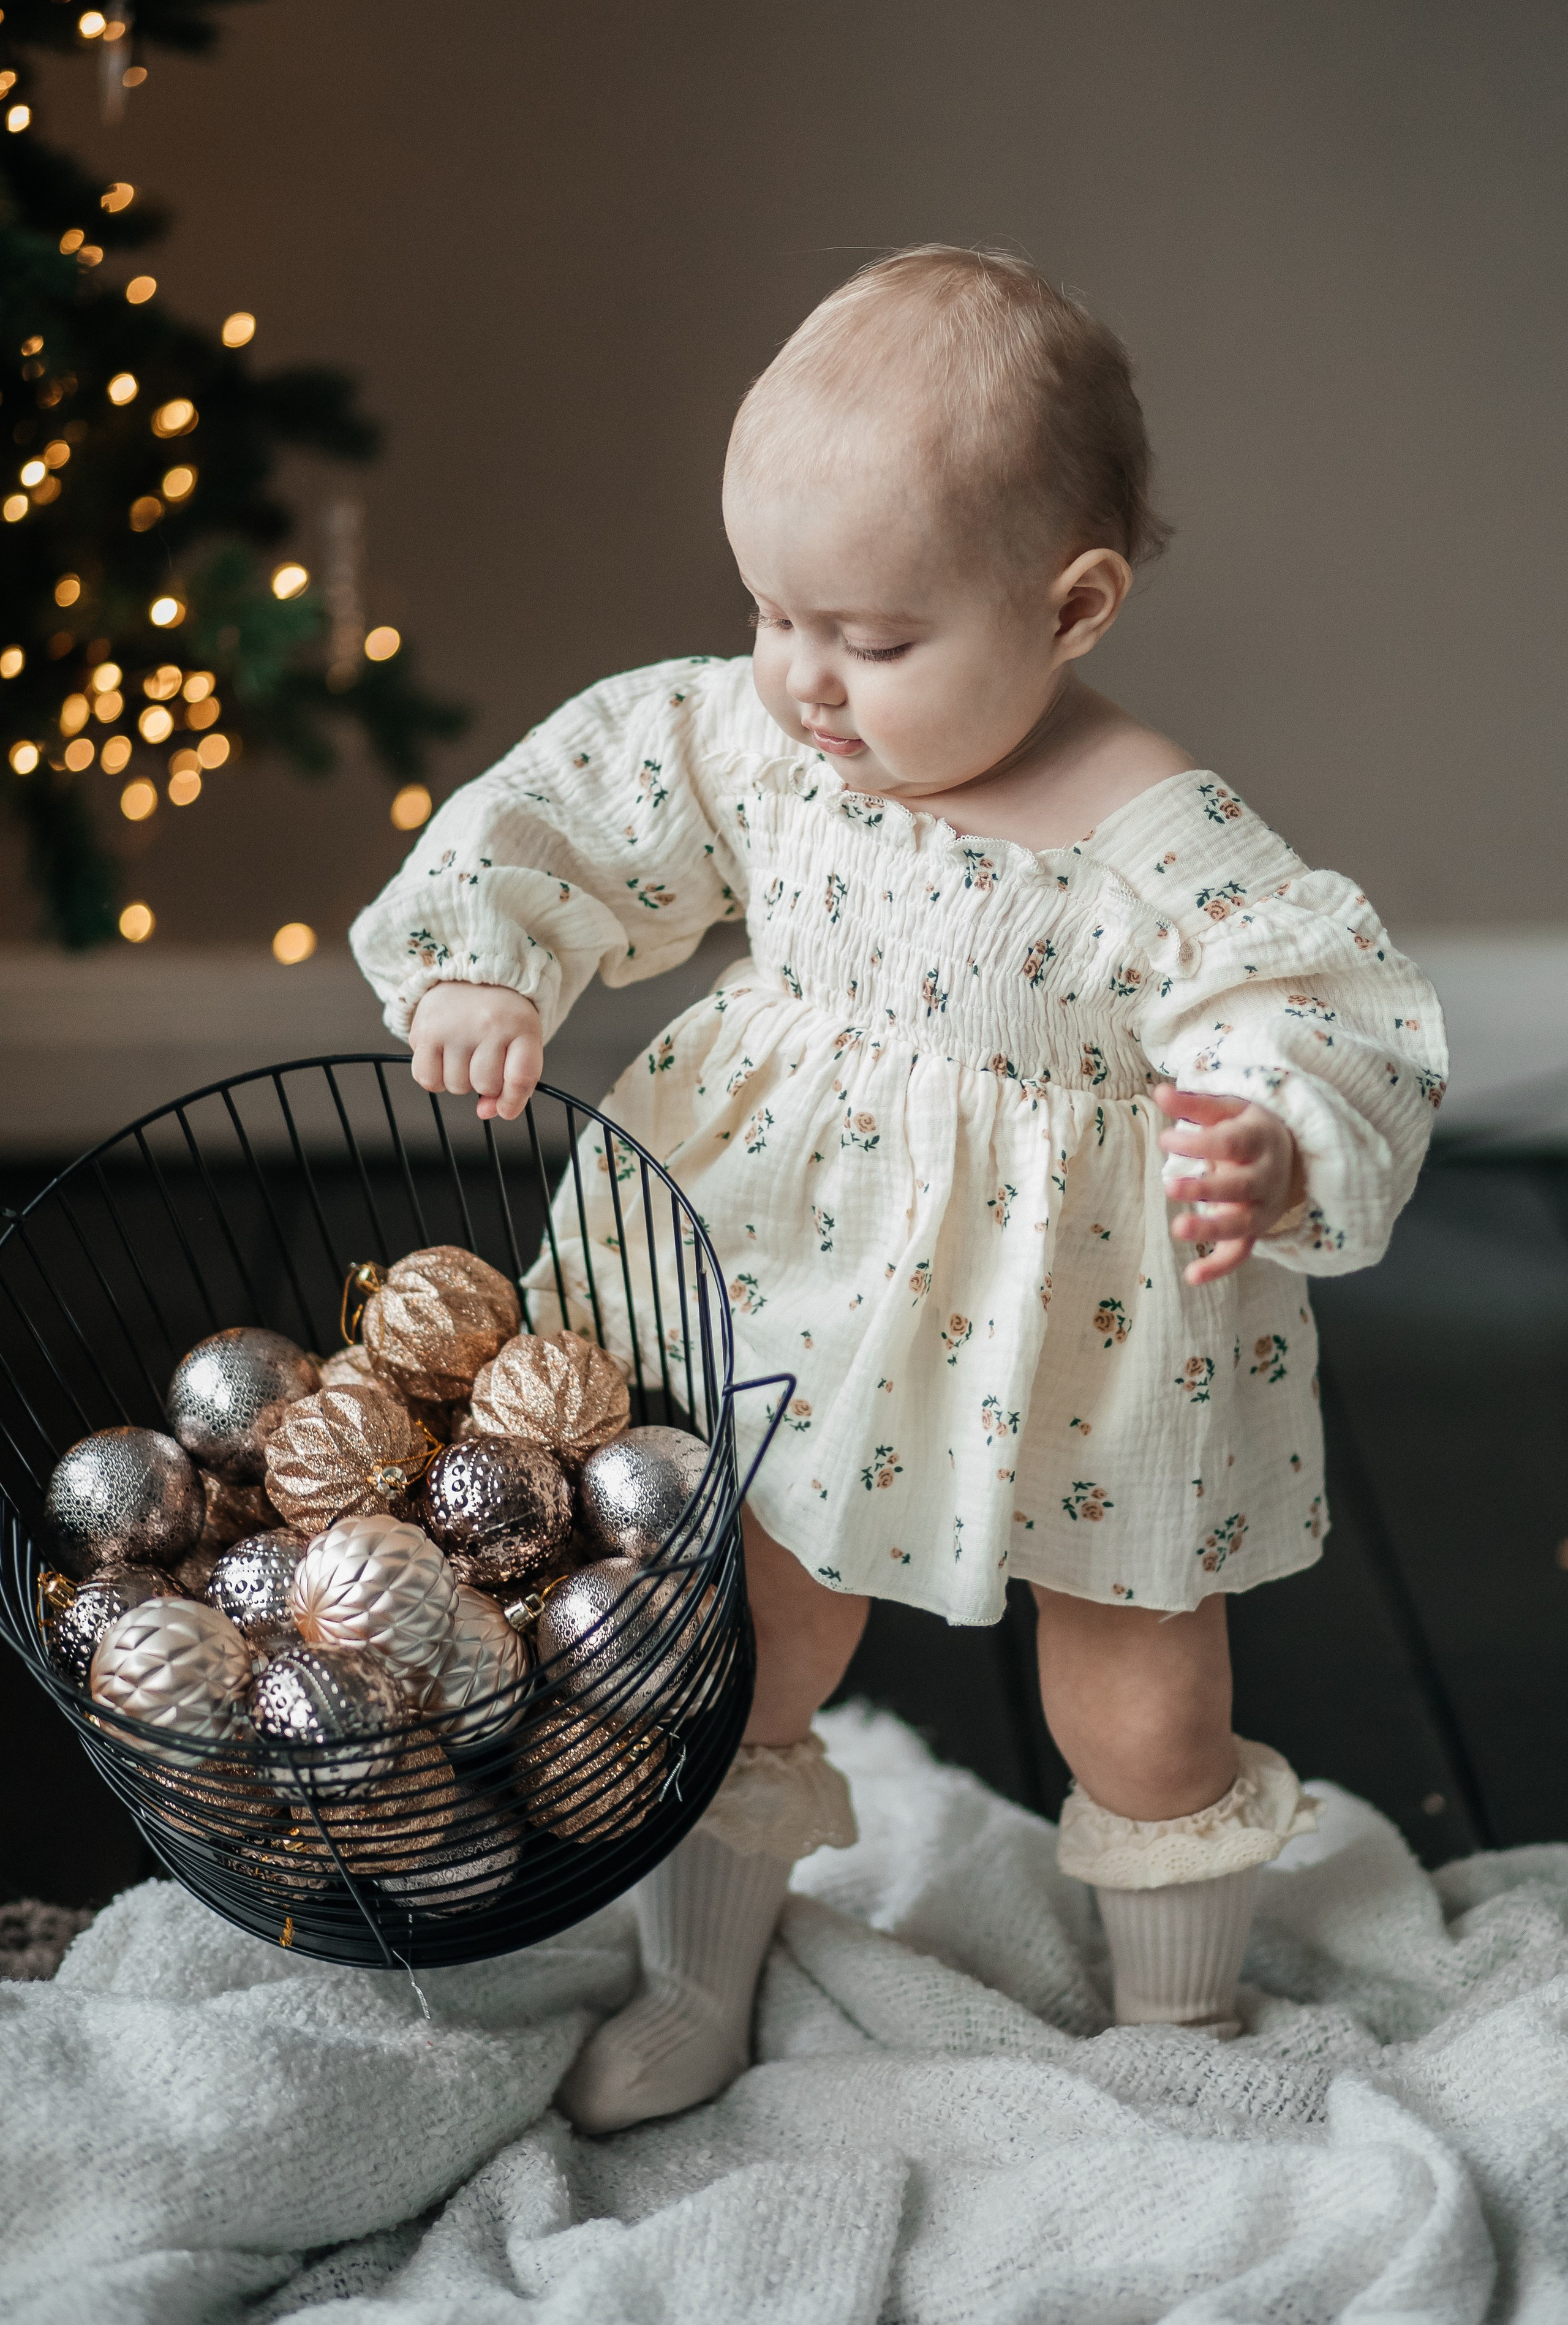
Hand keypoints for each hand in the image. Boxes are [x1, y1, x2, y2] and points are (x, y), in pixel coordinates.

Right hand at [409, 984, 541, 1121]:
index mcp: (522, 1026)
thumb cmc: (500, 1018)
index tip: (504, 1107)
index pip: (520, 1079)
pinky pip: (427, 1080)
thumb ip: (513, 1085)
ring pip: (456, 1086)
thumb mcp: (520, 1044)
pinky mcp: (425, 1031)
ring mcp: (454, 1027)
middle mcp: (488, 1024)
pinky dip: (435, 1078)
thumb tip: (486, 1113)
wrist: (469, 975)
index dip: (512, 1102)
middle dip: (484, 1082)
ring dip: (460, 1079)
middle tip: (483, 1057)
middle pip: (485, 1085)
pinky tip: (443, 1058)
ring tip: (464, 1052)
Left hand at [1155, 1083, 1304, 1285]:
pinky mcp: (1255, 1230)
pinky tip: (1192, 1277)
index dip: (1198, 1143)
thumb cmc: (1246, 1127)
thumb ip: (1193, 1104)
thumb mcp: (1226, 1108)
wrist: (1289, 1152)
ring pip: (1242, 1224)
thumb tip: (1159, 1092)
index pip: (1230, 1143)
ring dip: (1212, 1229)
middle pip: (1240, 1187)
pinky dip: (1219, 1266)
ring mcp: (1263, 1207)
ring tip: (1178, 1229)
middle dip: (1206, 1189)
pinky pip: (1240, 1252)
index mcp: (1259, 1139)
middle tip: (1169, 1187)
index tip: (1164, 1138)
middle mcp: (1266, 1176)